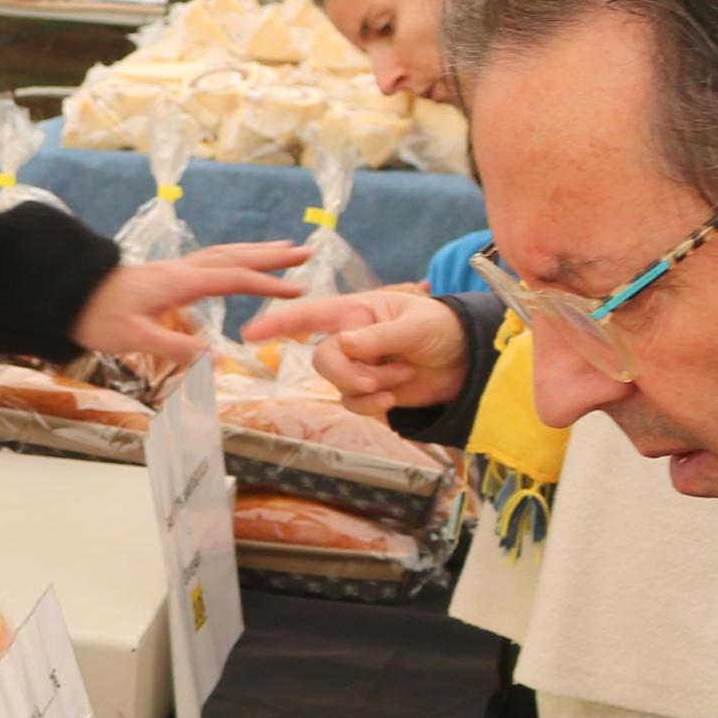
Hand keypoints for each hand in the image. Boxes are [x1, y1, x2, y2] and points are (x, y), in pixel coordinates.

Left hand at [73, 240, 304, 359]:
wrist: (68, 294)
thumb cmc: (97, 316)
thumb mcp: (133, 338)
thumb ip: (174, 347)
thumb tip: (212, 359)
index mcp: (178, 283)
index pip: (233, 280)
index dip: (267, 285)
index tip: (298, 290)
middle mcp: (181, 270)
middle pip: (234, 257)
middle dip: (271, 255)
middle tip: (306, 251)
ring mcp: (174, 270)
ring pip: (223, 253)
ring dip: (255, 251)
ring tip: (283, 248)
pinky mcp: (167, 275)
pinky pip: (211, 259)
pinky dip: (233, 257)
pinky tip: (238, 263)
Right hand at [243, 285, 462, 413]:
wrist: (467, 362)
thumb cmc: (442, 328)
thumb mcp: (415, 325)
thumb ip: (378, 337)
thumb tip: (345, 344)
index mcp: (357, 311)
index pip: (311, 314)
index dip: (278, 322)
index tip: (250, 333)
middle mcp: (351, 339)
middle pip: (322, 360)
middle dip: (349, 374)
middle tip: (379, 379)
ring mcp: (358, 367)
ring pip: (338, 385)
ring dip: (370, 389)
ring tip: (402, 376)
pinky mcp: (369, 393)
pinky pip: (354, 405)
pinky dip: (374, 406)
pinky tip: (395, 397)